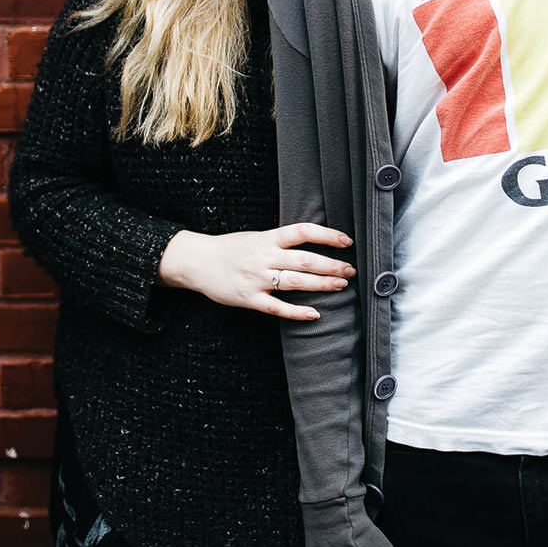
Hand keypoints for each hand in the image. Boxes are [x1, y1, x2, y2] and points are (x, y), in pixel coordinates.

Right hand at [158, 223, 353, 320]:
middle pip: (305, 260)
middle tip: (351, 271)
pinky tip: (315, 314)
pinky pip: (276, 307)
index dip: (327, 235)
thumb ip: (279, 242)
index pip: (302, 232)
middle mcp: (263, 257)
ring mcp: (256, 279)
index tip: (346, 241)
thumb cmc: (229, 249)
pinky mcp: (248, 298)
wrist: (196, 261)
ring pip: (295, 282)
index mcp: (266, 239)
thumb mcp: (254, 237)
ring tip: (341, 286)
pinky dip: (297, 312)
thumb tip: (311, 243)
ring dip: (322, 285)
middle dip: (332, 266)